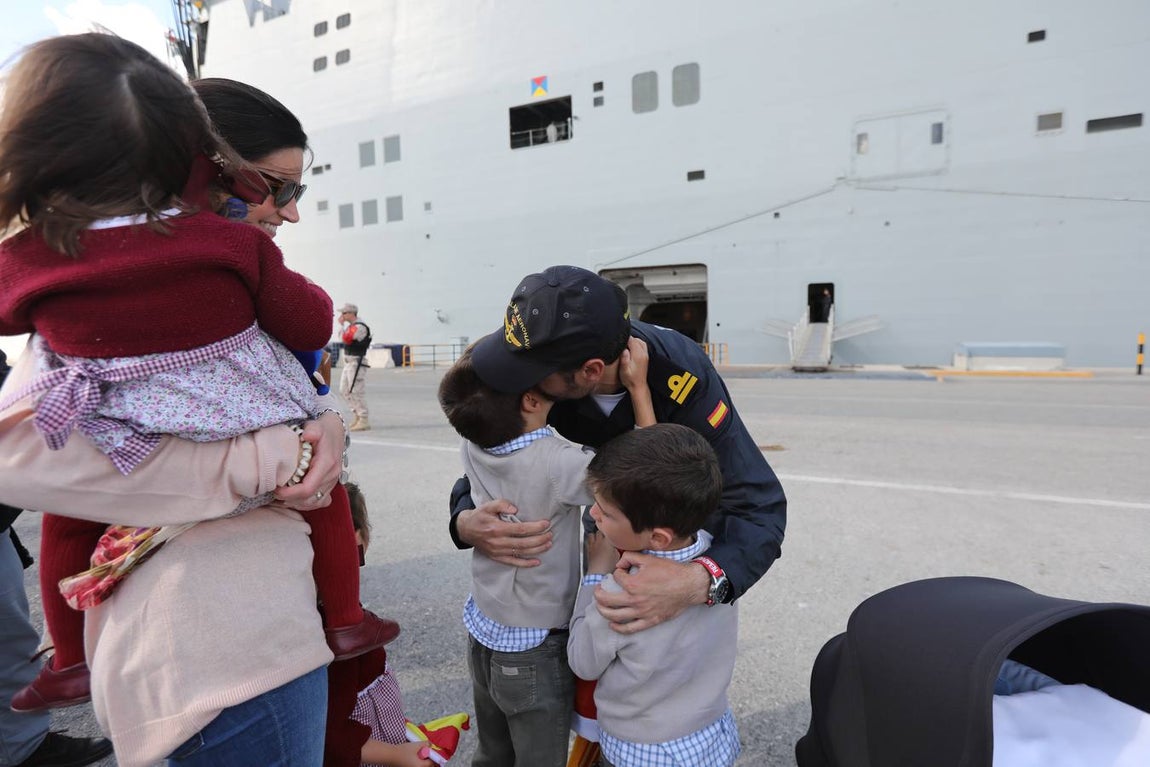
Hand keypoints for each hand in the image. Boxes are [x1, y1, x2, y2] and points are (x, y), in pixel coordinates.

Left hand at [274, 412, 345, 510]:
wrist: (336, 432)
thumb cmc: (323, 430)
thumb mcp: (317, 426)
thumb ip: (313, 430)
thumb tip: (307, 435)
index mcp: (327, 464)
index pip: (308, 488)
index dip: (290, 493)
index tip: (277, 489)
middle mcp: (332, 476)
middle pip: (309, 498)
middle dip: (290, 499)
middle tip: (275, 492)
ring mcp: (333, 483)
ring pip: (314, 503)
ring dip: (297, 503)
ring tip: (282, 497)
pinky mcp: (331, 486)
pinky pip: (319, 502)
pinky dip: (306, 504)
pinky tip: (294, 499)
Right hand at [393, 741, 434, 766]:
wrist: (390, 755)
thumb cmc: (403, 751)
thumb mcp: (416, 745)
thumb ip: (426, 744)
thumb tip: (430, 745)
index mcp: (420, 766)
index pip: (431, 763)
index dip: (432, 756)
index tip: (431, 751)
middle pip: (427, 766)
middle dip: (427, 759)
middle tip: (425, 752)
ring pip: (421, 766)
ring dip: (422, 761)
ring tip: (418, 754)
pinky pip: (416, 766)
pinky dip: (416, 762)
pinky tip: (413, 756)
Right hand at [456, 499, 551, 566]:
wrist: (466, 530)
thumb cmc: (480, 516)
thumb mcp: (488, 506)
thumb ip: (501, 504)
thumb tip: (515, 509)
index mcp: (497, 528)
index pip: (520, 529)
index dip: (535, 527)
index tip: (546, 523)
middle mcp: (498, 542)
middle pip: (524, 543)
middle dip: (540, 539)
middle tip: (550, 534)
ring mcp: (498, 552)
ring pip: (521, 553)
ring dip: (537, 550)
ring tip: (548, 544)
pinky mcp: (497, 557)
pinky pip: (513, 563)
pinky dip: (526, 564)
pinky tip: (537, 561)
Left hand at [585, 530, 619, 574]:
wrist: (598, 574)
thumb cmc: (608, 566)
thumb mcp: (617, 556)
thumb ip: (617, 548)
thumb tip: (616, 545)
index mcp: (607, 541)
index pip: (608, 531)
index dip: (610, 532)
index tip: (613, 534)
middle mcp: (598, 541)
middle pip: (599, 531)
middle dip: (602, 532)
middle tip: (606, 536)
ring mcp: (592, 545)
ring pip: (591, 534)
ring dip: (595, 536)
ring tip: (599, 539)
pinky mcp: (588, 550)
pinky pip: (588, 542)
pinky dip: (591, 542)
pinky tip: (594, 545)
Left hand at [593, 553, 709, 633]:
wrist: (688, 586)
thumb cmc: (671, 572)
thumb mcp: (649, 559)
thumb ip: (630, 557)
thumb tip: (620, 563)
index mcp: (633, 584)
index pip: (616, 578)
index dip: (616, 572)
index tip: (621, 572)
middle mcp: (635, 600)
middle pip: (607, 600)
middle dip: (598, 595)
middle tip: (597, 591)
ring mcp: (642, 612)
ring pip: (614, 616)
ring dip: (603, 611)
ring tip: (600, 606)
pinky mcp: (650, 621)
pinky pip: (630, 628)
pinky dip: (618, 628)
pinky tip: (612, 624)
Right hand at [618, 337, 648, 391]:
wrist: (638, 386)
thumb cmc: (630, 379)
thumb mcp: (624, 371)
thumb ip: (624, 359)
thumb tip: (624, 350)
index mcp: (638, 355)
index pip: (632, 340)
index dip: (625, 339)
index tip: (619, 341)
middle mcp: (643, 354)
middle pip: (636, 340)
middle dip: (628, 339)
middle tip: (621, 343)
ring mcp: (645, 355)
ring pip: (640, 342)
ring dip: (633, 341)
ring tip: (625, 345)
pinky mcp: (646, 357)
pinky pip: (642, 346)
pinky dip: (637, 344)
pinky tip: (631, 348)